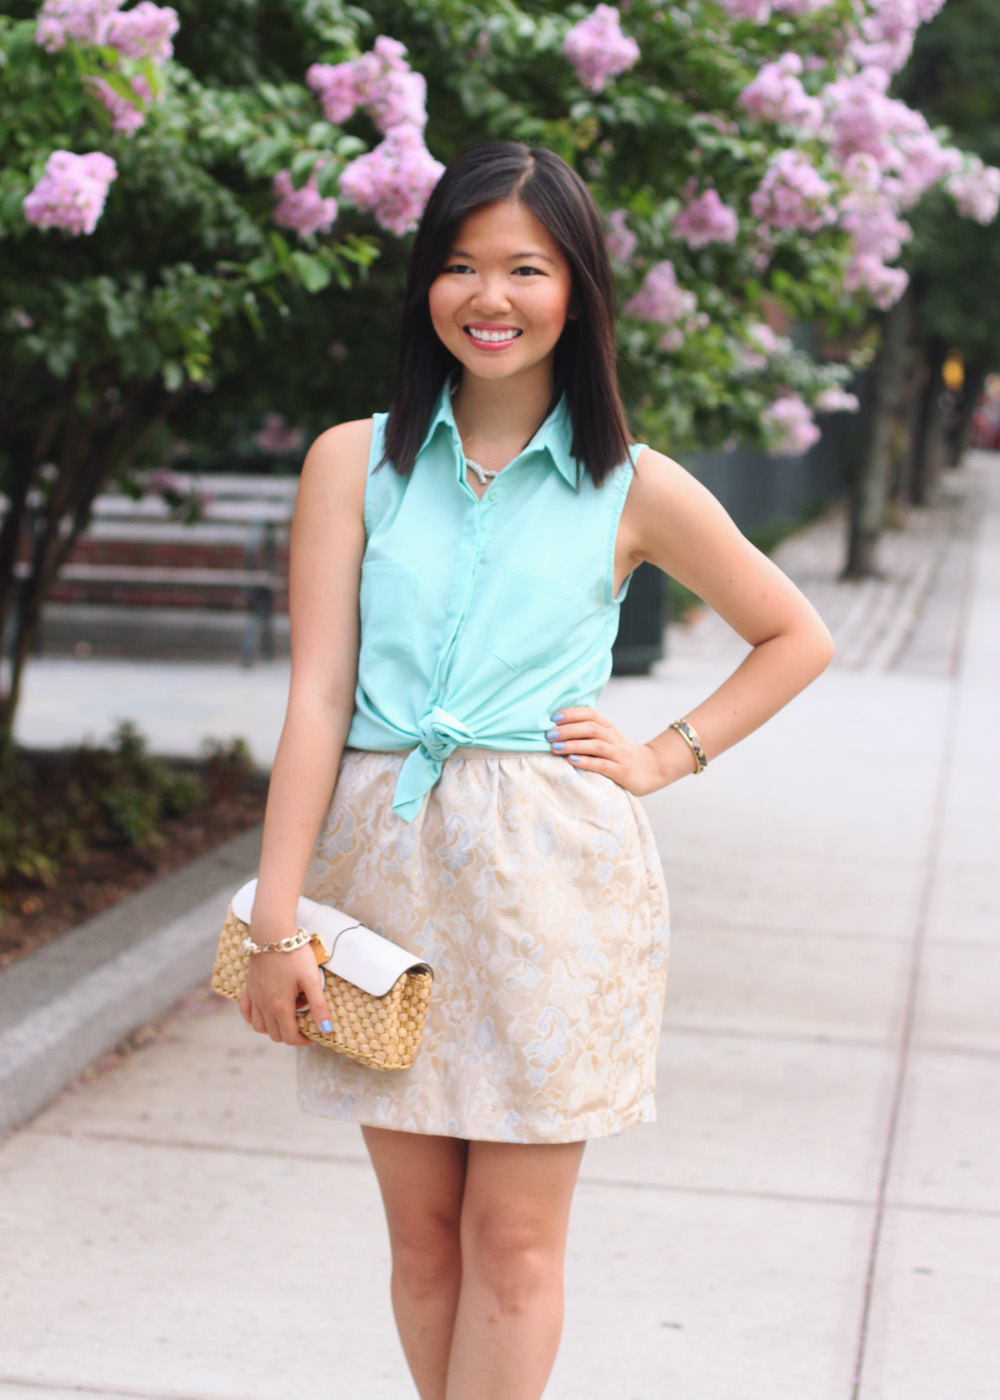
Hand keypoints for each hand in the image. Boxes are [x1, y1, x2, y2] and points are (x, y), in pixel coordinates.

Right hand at [238, 943, 330, 1046]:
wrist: (273, 932)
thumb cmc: (295, 954)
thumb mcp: (312, 980)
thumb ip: (319, 1007)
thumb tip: (326, 1031)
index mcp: (280, 1006)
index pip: (290, 1037)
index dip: (303, 1040)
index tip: (313, 1034)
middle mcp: (263, 1006)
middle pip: (275, 1035)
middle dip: (291, 1034)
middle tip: (304, 1020)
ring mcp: (254, 997)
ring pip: (260, 1027)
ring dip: (273, 1027)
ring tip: (288, 1013)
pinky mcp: (248, 987)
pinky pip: (246, 1012)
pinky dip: (255, 1018)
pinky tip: (266, 1011)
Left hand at [545, 706, 671, 795]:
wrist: (653, 769)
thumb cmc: (621, 754)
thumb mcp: (609, 739)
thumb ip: (590, 733)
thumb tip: (558, 728)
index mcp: (610, 728)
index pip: (591, 714)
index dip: (572, 714)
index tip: (554, 718)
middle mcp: (615, 738)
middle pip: (591, 728)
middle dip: (568, 730)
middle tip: (549, 735)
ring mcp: (620, 755)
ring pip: (596, 745)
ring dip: (573, 745)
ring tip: (555, 747)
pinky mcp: (622, 771)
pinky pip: (602, 765)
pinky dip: (586, 761)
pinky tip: (572, 761)